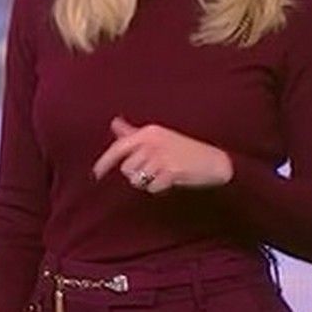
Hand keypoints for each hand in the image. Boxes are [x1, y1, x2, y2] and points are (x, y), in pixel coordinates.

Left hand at [91, 116, 233, 192]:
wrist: (215, 161)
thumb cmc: (184, 149)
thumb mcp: (159, 137)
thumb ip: (134, 132)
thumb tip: (115, 122)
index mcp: (149, 132)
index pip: (119, 148)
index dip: (104, 162)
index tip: (96, 174)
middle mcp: (153, 143)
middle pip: (127, 168)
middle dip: (135, 174)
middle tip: (152, 172)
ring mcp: (162, 157)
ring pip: (138, 179)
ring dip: (146, 182)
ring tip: (161, 176)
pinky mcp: (171, 171)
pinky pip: (152, 188)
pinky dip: (158, 188)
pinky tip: (169, 182)